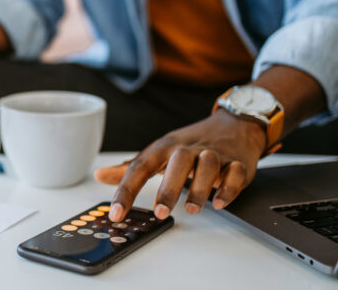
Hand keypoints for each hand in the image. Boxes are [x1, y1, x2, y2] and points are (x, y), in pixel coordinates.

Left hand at [94, 111, 265, 221]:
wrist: (233, 125)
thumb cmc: (189, 144)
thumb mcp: (157, 152)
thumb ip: (130, 168)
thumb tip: (99, 175)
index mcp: (164, 147)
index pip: (140, 167)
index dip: (126, 190)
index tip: (116, 213)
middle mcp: (188, 149)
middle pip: (177, 162)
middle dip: (168, 187)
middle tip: (160, 212)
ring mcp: (215, 154)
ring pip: (208, 166)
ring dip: (199, 188)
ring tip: (192, 209)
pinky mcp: (237, 162)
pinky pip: (235, 173)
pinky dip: (229, 187)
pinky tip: (220, 202)